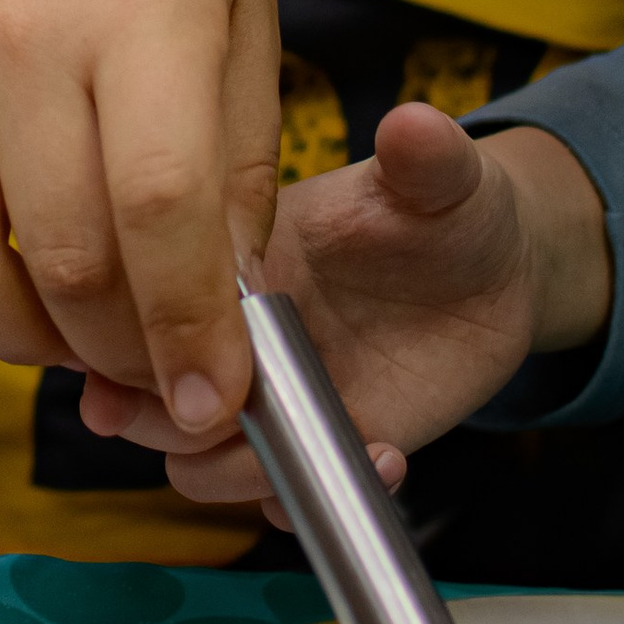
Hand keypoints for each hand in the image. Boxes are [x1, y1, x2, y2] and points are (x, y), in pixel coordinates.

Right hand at [0, 0, 282, 426]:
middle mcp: (16, 34)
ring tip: (63, 331)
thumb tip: (229, 302)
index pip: (161, 216)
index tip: (213, 396)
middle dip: (118, 352)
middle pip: (60, 257)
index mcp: (141, 12)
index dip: (191, 331)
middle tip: (150, 369)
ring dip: (13, 337)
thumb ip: (239, 155)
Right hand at [76, 109, 610, 514]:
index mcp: (227, 261)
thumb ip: (424, 158)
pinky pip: (278, 494)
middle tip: (226, 415)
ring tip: (308, 445)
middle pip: (144, 392)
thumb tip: (414, 125)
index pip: (144, 301)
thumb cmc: (446, 209)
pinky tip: (386, 457)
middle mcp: (231, 334)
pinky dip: (306, 499)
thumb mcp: (441, 176)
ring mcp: (271, 395)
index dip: (125, 339)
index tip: (133, 368)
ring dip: (230, 471)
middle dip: (160, 419)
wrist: (498, 271)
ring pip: (194, 459)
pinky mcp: (319, 442)